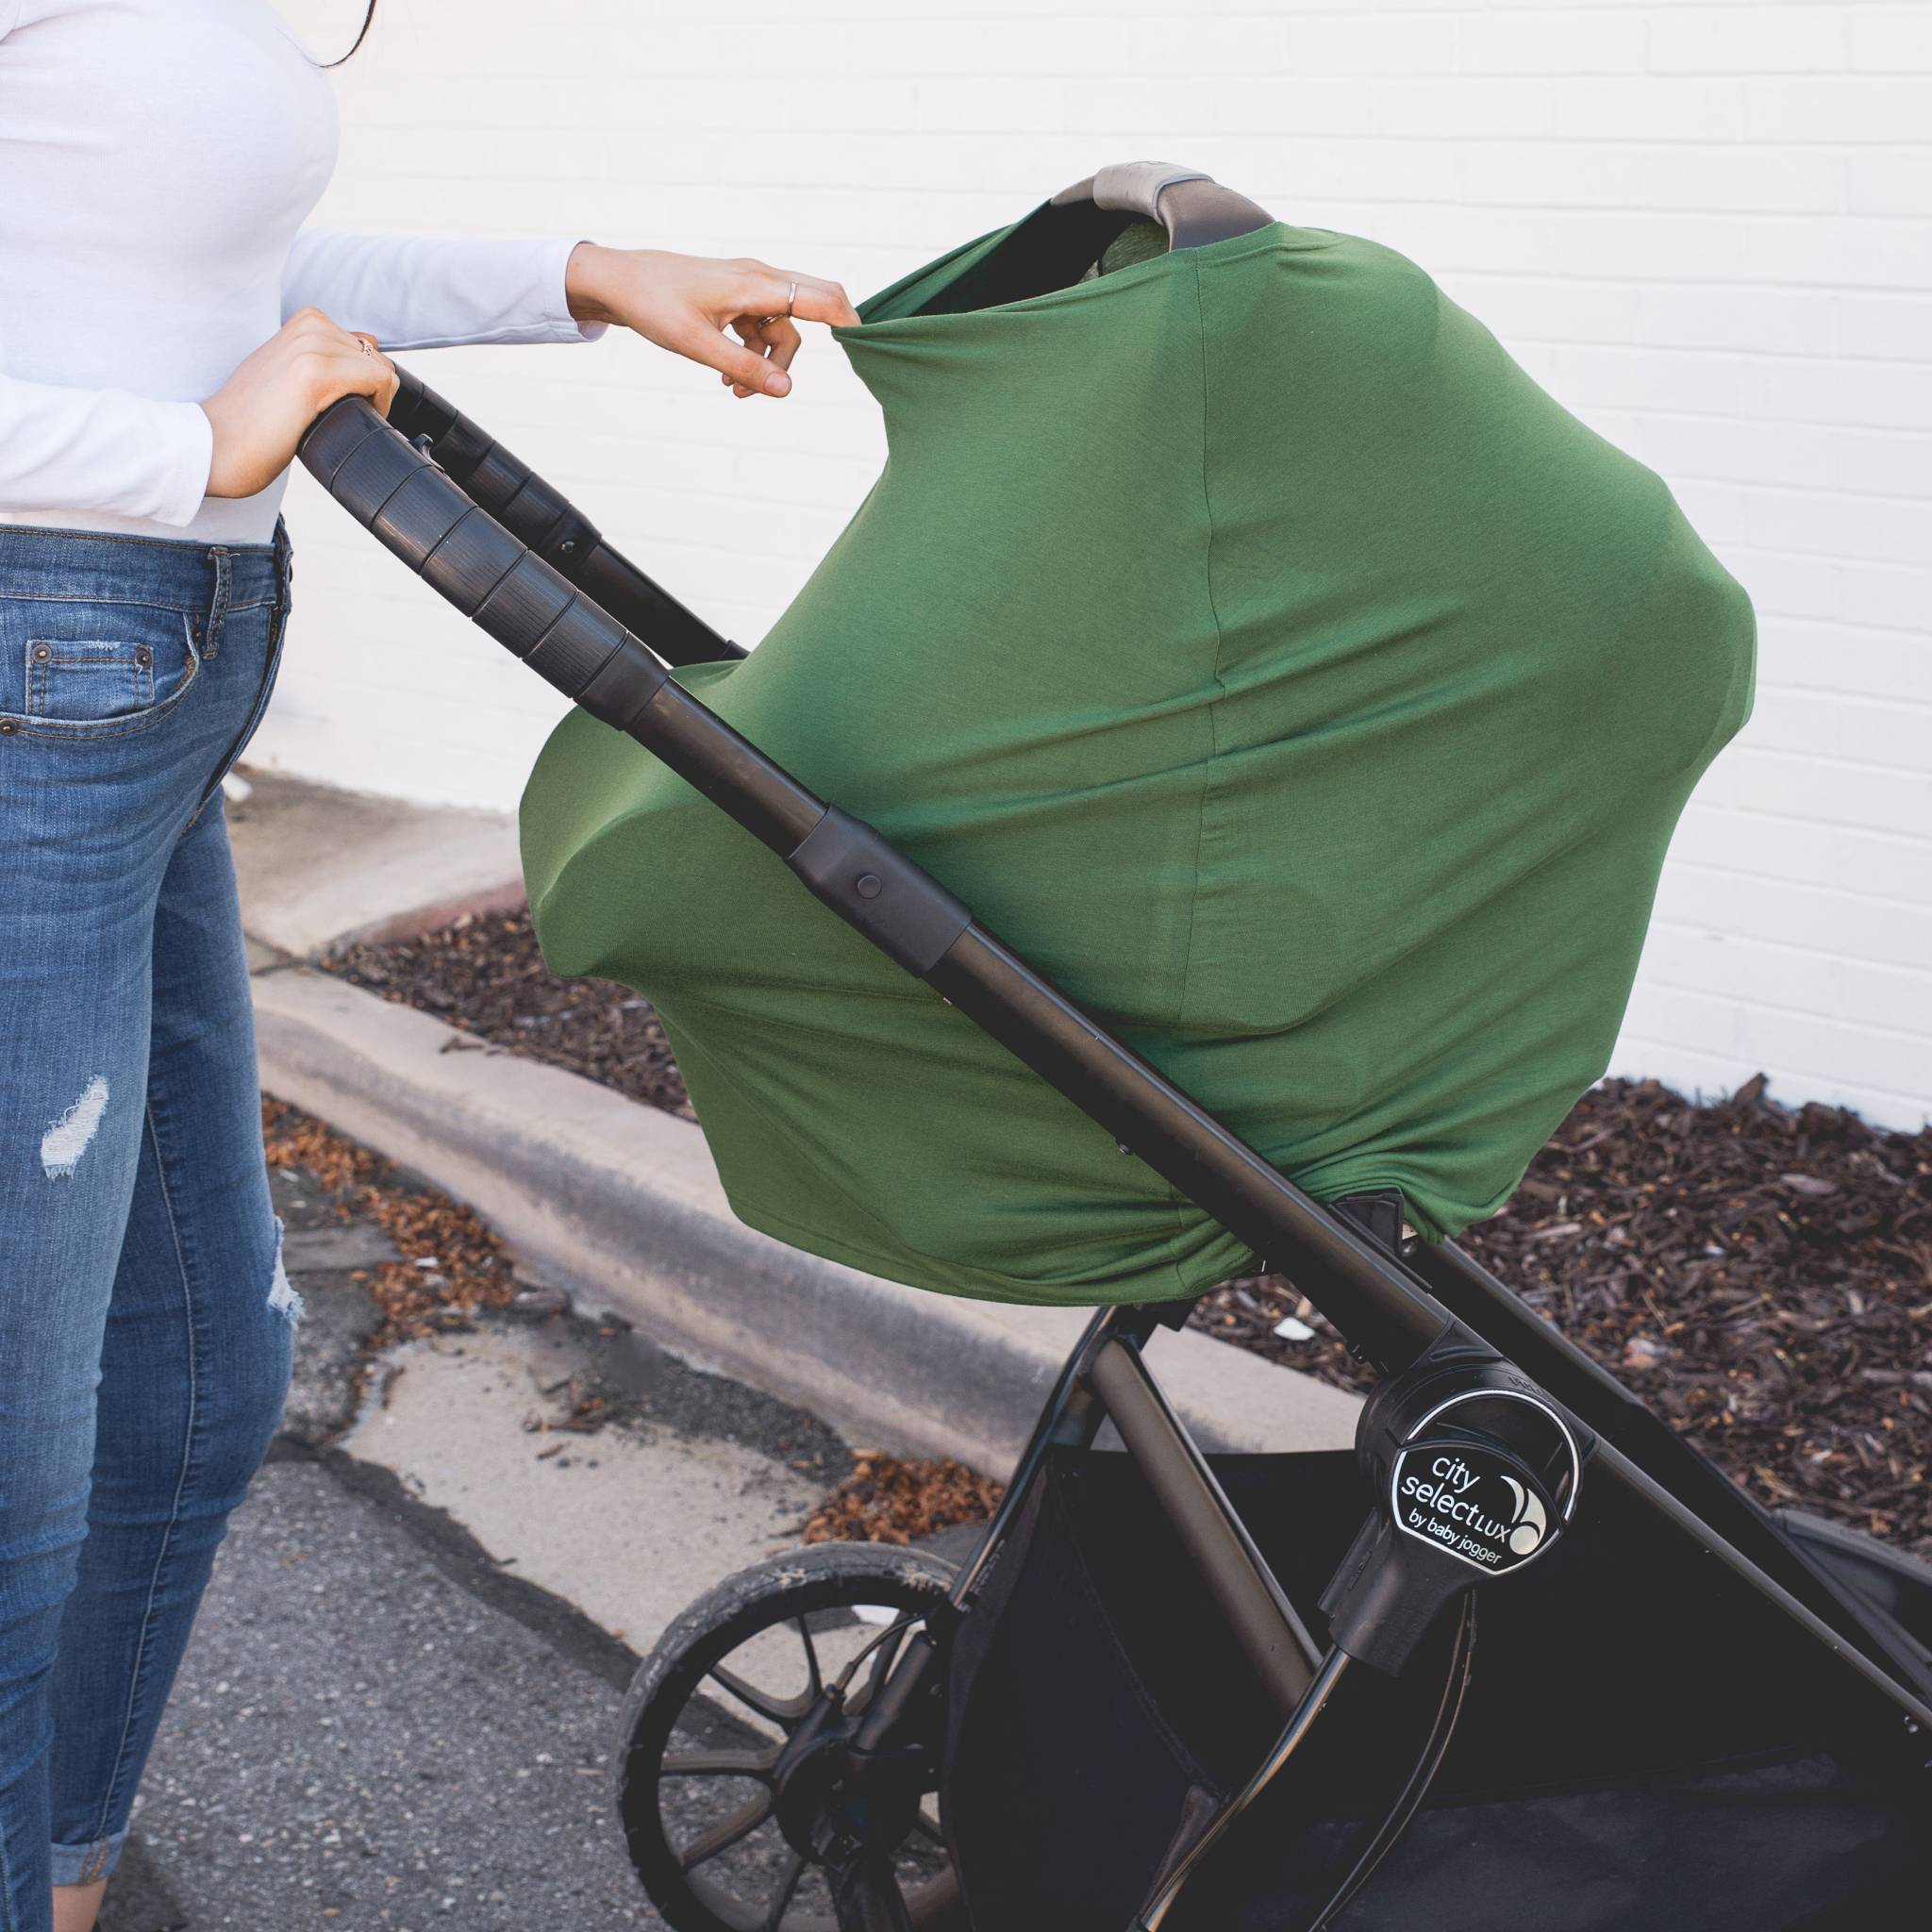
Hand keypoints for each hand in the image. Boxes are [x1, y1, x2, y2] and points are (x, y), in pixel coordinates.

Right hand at [200, 309, 399, 497]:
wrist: (217, 442)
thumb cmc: (254, 421)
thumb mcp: (291, 374)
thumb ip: (326, 355)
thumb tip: (369, 340)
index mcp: (304, 323)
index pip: (365, 347)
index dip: (363, 383)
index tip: (341, 406)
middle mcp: (309, 326)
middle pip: (377, 359)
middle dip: (370, 393)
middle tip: (340, 419)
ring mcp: (311, 345)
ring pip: (381, 369)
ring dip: (373, 402)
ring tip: (339, 422)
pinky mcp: (315, 372)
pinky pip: (380, 380)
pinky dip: (378, 406)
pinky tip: (349, 422)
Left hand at [565, 244, 858, 399]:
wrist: (618, 281)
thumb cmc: (654, 304)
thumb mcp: (698, 344)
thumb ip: (744, 368)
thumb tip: (787, 390)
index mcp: (757, 284)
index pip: (823, 298)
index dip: (850, 323)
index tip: (867, 350)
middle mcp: (760, 279)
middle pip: (814, 305)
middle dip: (808, 350)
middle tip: (809, 377)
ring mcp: (748, 287)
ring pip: (784, 327)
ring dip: (770, 362)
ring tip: (734, 391)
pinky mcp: (736, 298)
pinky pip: (762, 329)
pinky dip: (753, 354)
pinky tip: (727, 378)